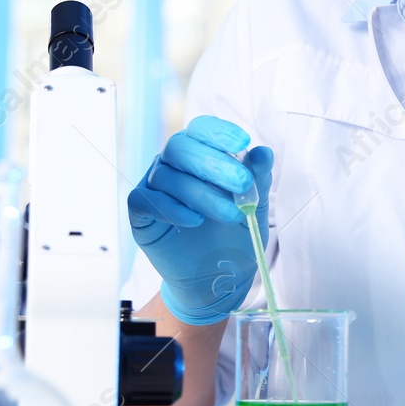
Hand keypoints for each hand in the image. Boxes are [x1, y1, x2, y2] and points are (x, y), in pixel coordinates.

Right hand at [126, 116, 273, 324]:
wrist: (216, 277)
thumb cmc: (233, 235)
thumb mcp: (254, 206)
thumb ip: (258, 178)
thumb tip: (263, 152)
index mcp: (199, 153)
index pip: (200, 129)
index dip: (218, 132)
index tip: (242, 143)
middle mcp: (173, 165)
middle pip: (180, 147)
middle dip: (213, 163)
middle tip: (242, 184)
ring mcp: (154, 187)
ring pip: (167, 176)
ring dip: (202, 194)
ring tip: (230, 215)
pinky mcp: (141, 214)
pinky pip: (146, 200)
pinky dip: (172, 209)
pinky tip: (195, 221)